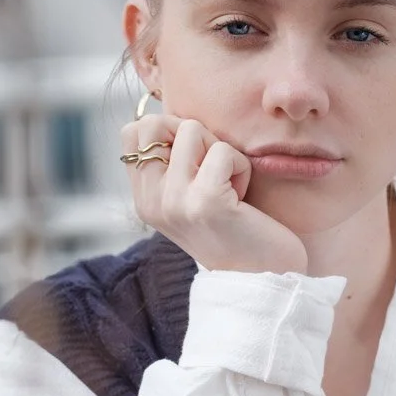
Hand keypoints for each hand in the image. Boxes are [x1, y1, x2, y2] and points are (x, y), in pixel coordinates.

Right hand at [122, 111, 307, 274]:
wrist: (262, 281)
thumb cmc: (236, 231)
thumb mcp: (191, 196)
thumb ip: (173, 162)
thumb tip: (169, 114)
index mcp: (143, 199)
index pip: (132, 132)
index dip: (168, 130)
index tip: (193, 161)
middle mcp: (151, 202)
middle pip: (155, 123)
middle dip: (193, 134)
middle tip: (212, 169)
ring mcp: (174, 203)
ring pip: (192, 129)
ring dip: (222, 151)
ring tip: (229, 187)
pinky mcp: (205, 203)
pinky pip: (224, 151)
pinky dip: (241, 168)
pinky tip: (242, 199)